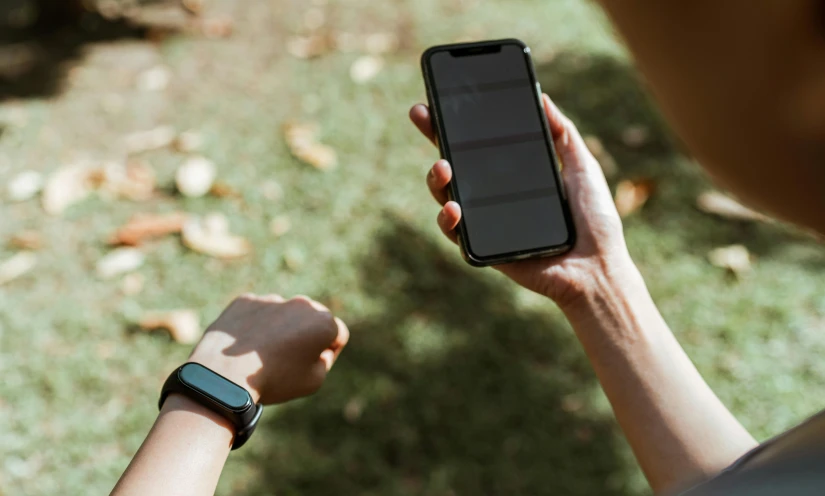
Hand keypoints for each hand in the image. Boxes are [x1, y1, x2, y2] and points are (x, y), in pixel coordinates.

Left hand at [188, 294, 348, 404]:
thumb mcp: (314, 381)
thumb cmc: (275, 380)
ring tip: (261, 357)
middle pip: (311, 319)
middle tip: (287, 360)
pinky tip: (243, 348)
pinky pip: (257, 313)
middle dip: (305, 335)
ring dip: (280, 329)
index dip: (328, 352)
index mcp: (323, 322)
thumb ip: (325, 359)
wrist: (226, 374)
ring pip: (283, 314)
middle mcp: (301, 303)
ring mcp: (272, 299)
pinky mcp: (246, 300)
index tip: (310, 366)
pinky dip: (254, 326)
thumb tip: (318, 347)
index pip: (337, 334)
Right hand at [409, 94, 633, 309]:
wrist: (597, 266)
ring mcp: (485, 223)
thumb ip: (562, 133)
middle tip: (421, 114)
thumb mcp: (581, 166)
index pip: (478, 144)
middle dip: (433, 137)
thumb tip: (542, 96)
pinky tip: (453, 207)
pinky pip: (455, 234)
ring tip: (442, 167)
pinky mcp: (483, 249)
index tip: (439, 99)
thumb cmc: (595, 220)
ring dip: (436, 179)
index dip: (456, 122)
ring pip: (445, 196)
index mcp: (513, 175)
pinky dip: (448, 220)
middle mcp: (494, 196)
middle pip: (454, 163)